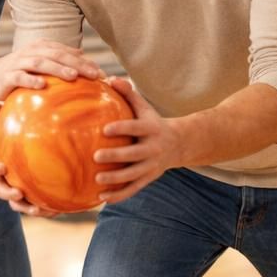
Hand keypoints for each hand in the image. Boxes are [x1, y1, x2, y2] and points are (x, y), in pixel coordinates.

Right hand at [0, 40, 104, 102]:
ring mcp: (18, 63)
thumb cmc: (20, 72)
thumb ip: (59, 58)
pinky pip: (19, 77)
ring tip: (73, 76)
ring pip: (40, 63)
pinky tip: (42, 86)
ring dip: (57, 69)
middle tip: (94, 74)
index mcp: (41, 47)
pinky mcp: (6, 77)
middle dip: (77, 64)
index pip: (66, 52)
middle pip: (56, 55)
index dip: (84, 61)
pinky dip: (31, 80)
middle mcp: (30, 52)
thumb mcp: (40, 62)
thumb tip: (83, 56)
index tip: (102, 73)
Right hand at [0, 104, 62, 217]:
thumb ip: (2, 120)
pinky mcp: (31, 200)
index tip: (3, 167)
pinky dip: (44, 210)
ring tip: (38, 209)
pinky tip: (57, 210)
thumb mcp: (10, 129)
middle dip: (8, 194)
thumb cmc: (17, 139)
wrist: (32, 156)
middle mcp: (6, 181)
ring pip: (17, 204)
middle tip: (19, 192)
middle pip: (1, 191)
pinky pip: (36, 208)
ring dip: (25, 208)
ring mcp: (18, 192)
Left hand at [93, 78, 177, 203]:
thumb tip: (110, 78)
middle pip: (134, 154)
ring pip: (133, 175)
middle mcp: (154, 149)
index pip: (136, 128)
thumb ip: (129, 94)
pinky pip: (133, 189)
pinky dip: (119, 195)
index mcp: (151, 129)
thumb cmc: (153, 123)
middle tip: (96, 156)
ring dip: (116, 179)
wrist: (180, 144)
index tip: (105, 129)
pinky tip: (101, 198)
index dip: (122, 128)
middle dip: (116, 156)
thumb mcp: (145, 108)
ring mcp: (152, 166)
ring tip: (97, 179)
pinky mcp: (149, 178)